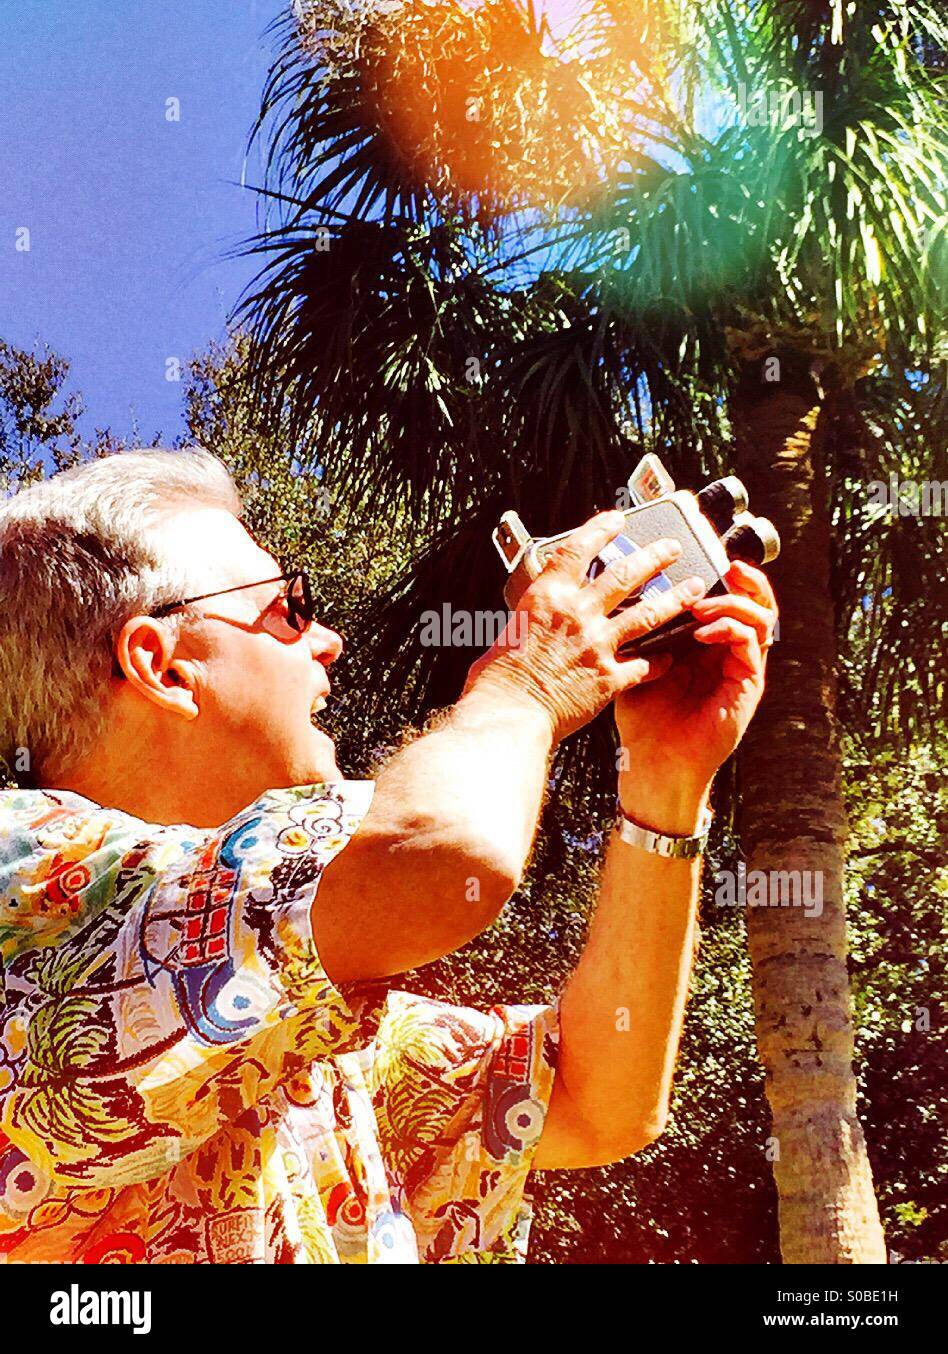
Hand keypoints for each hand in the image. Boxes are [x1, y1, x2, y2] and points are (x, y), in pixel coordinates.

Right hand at [463, 510, 708, 743]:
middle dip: (654, 557)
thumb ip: (538, 617)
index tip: (618, 520)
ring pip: (648, 613)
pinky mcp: (609, 677)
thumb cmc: (499, 677)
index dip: (601, 530)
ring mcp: (597, 644)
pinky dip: (659, 661)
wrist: (509, 712)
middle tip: (673, 548)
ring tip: (694, 588)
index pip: (579, 550)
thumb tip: (542, 616)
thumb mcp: (511, 629)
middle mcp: (578, 613)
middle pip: (625, 575)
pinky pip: (644, 665)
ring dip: (675, 598)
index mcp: (548, 596)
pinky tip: (669, 658)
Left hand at [615, 561, 776, 821]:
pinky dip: (730, 629)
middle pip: (755, 601)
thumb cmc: (644, 715)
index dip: (725, 574)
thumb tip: (625, 588)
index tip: (707, 554)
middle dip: (744, 578)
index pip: (728, 597)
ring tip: (703, 603)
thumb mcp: (637, 661)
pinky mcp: (748, 685)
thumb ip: (641, 629)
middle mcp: (729, 651)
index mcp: (706, 642)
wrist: (654, 761)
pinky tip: (703, 631)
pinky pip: (751, 645)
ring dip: (733, 603)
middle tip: (726, 566)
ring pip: (761, 617)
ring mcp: (742, 667)